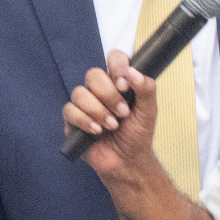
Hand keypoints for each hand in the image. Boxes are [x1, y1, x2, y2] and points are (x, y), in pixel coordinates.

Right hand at [61, 50, 159, 179]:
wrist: (127, 161)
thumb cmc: (137, 135)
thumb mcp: (149, 111)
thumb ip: (146, 88)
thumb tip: (134, 72)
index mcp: (118, 82)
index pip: (113, 58)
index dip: (117, 66)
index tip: (124, 84)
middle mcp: (100, 90)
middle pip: (93, 75)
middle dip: (109, 95)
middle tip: (123, 113)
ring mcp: (85, 104)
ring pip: (79, 93)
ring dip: (98, 111)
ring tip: (112, 126)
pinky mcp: (73, 120)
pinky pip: (70, 110)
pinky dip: (85, 121)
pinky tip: (97, 132)